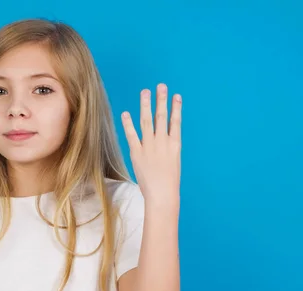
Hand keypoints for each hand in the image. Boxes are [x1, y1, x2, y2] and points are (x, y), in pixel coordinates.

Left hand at [121, 83, 181, 207]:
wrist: (162, 193)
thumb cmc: (168, 182)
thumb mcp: (173, 162)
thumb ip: (168, 149)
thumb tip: (163, 140)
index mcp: (175, 144)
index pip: (176, 122)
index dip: (176, 108)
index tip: (176, 96)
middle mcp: (163, 142)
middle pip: (161, 117)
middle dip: (161, 100)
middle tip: (161, 86)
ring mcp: (150, 146)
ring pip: (147, 121)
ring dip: (146, 105)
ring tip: (145, 92)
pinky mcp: (137, 152)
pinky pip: (131, 134)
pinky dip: (128, 123)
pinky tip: (126, 113)